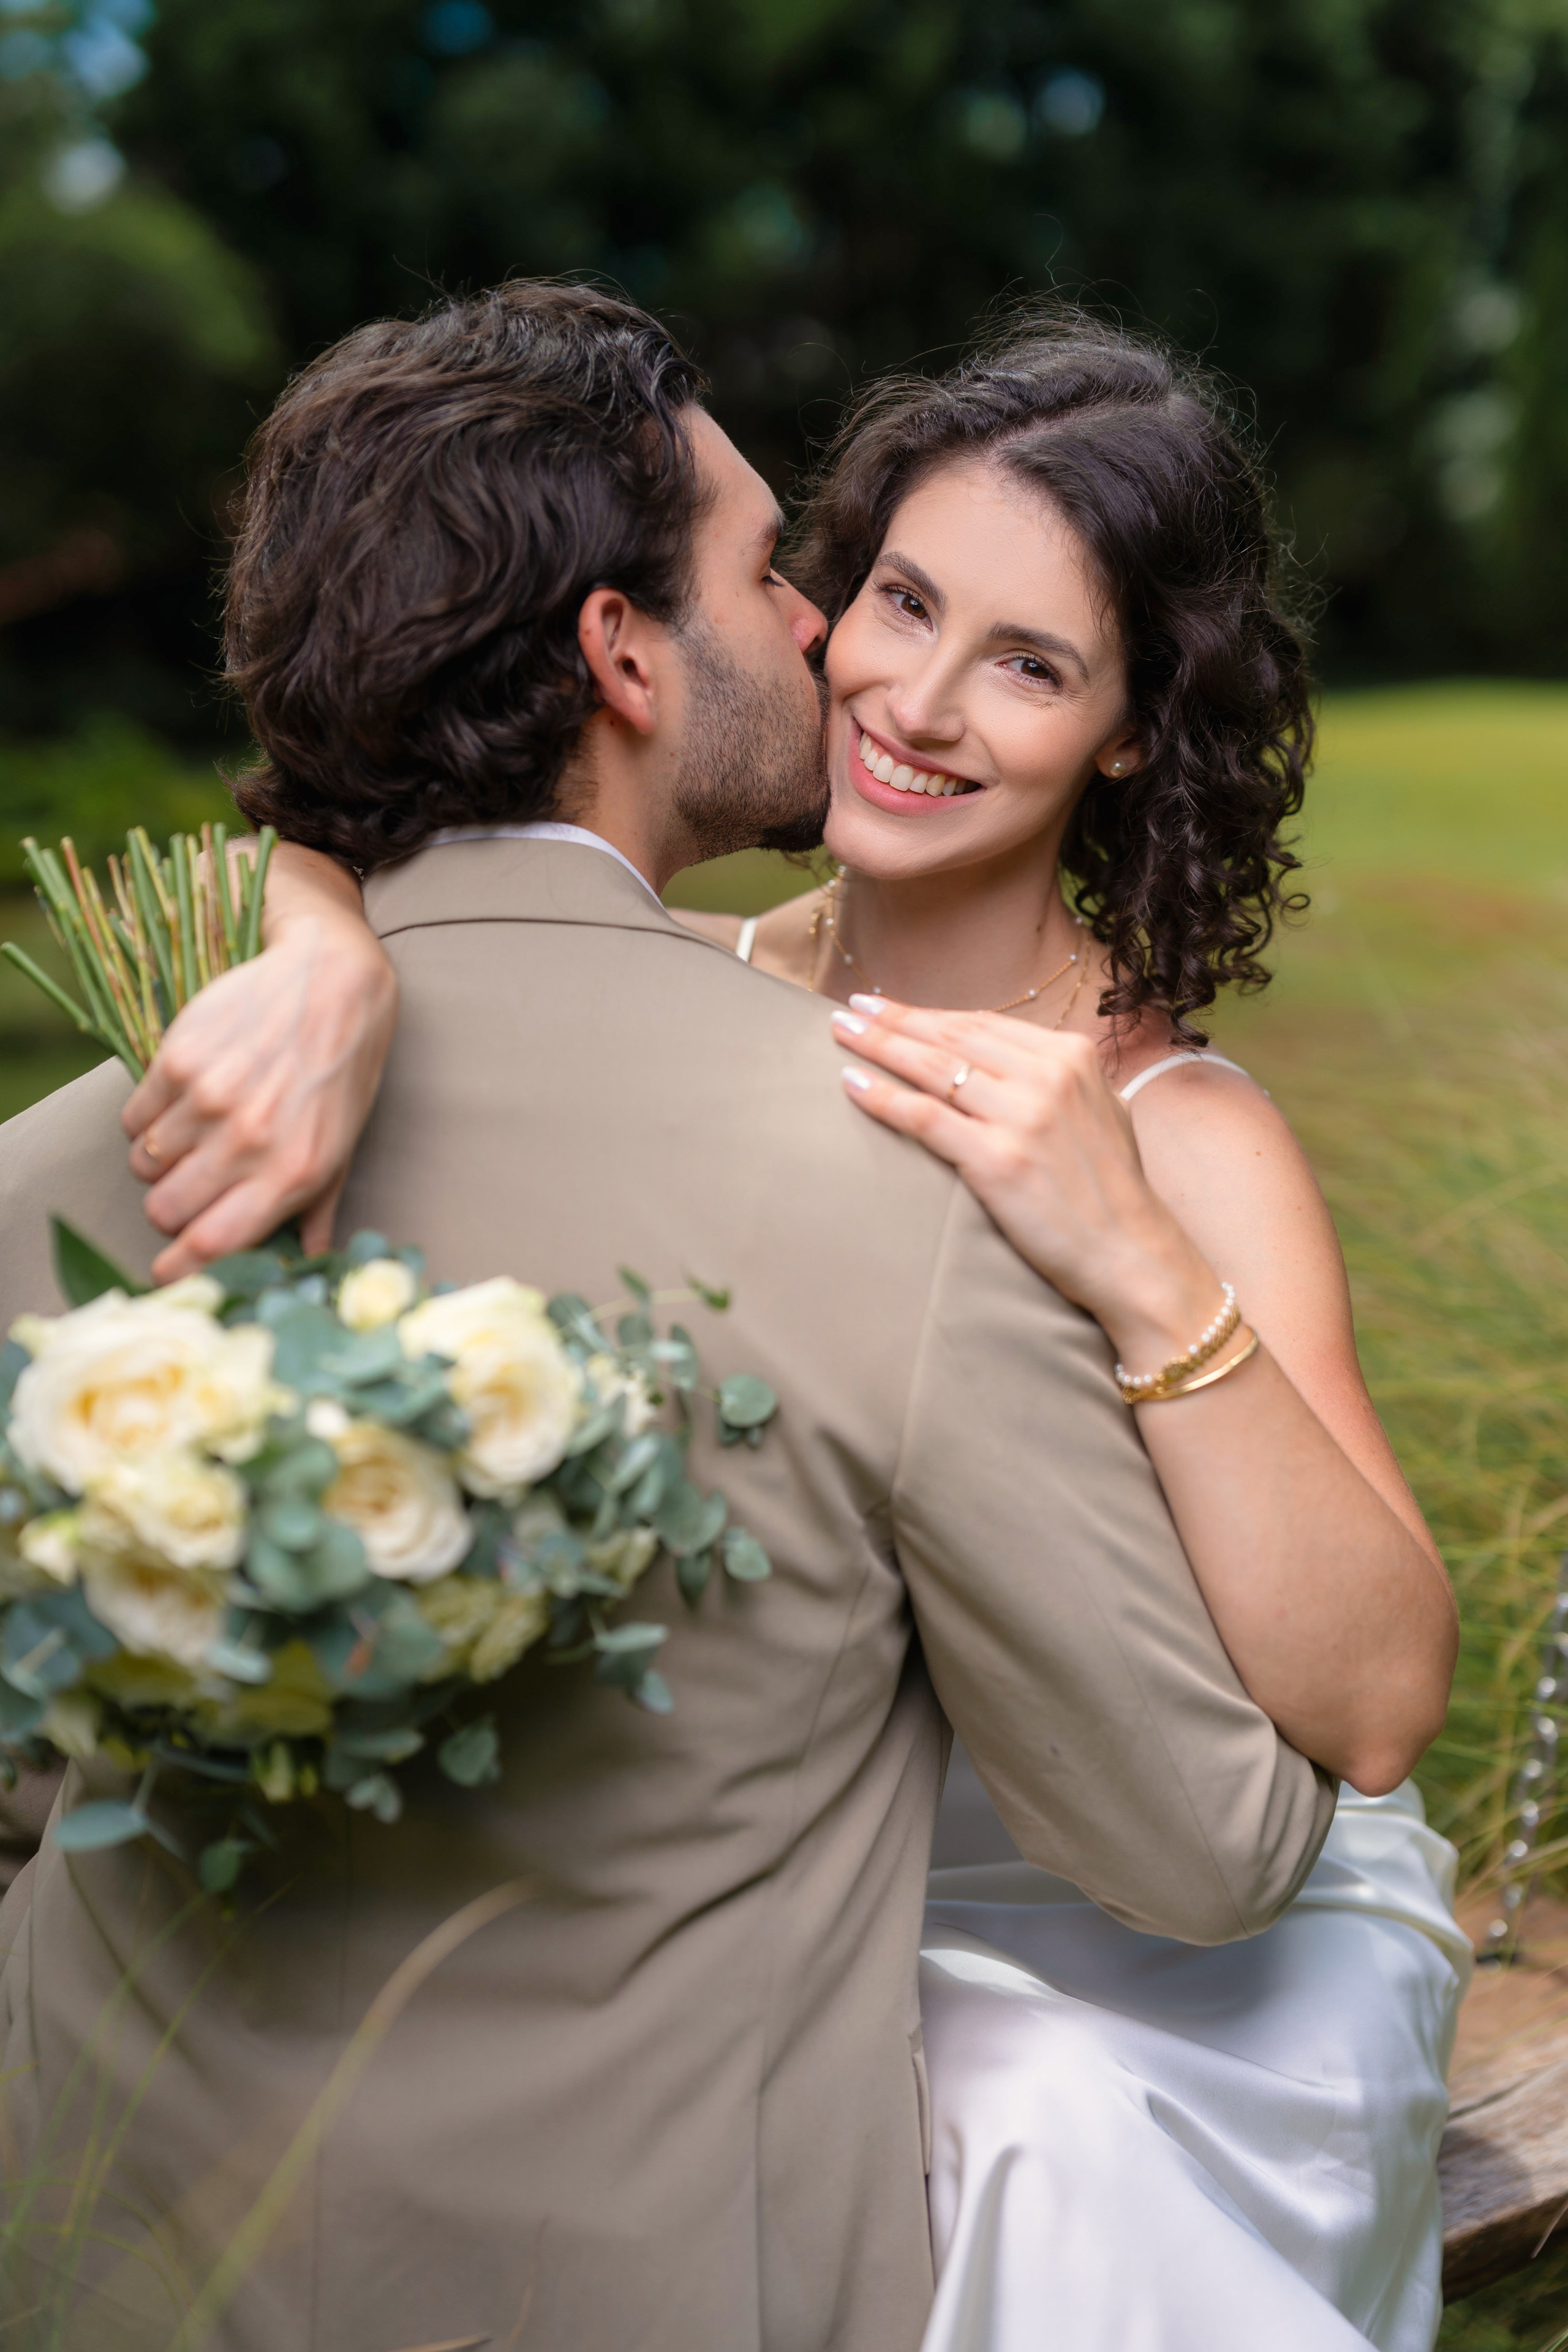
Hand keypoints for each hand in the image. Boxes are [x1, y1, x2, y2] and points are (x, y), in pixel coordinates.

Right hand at [122, 859, 397, 1281]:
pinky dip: (147, 1119)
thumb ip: (319, 1212)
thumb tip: (307, 1267)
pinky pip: (133, 1118)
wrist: (332, 981)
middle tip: (189, 1187)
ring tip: (193, 1135)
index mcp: (293, 1173)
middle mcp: (250, 1140)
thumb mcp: (343, 1148)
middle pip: (165, 1210)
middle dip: (170, 1210)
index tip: (165, 1272)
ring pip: (144, 1165)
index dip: (179, 1269)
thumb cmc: (341, 1073)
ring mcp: (210, 1098)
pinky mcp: (179, 1059)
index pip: (213, 1245)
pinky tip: (182, 1100)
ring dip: (159, 1161)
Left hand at [832, 995, 1224, 1366]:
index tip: (893, 1007)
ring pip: (934, 1068)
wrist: (1133, 1256)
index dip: (931, 1014)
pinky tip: (854, 1083)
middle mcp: (1048, 1076)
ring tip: (841, 1034)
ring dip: (879, 1046)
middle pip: (952, 1036)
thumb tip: (1012, 1060)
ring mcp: (1022, 1116)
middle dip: (895, 1019)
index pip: (983, 1024)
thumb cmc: (1112, 1191)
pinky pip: (926, 1117)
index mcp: (1072, 1056)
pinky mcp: (998, 1160)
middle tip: (851, 1009)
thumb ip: (1060, 1079)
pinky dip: (884, 1097)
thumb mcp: (1101, 1111)